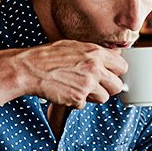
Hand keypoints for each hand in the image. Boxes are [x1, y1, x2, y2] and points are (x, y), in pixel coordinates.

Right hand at [11, 40, 127, 107]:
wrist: (29, 68)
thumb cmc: (48, 56)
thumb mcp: (74, 46)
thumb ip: (94, 52)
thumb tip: (112, 57)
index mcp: (95, 53)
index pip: (122, 67)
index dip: (116, 72)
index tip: (110, 74)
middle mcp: (94, 68)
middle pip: (117, 85)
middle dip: (109, 87)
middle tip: (98, 85)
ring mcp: (87, 85)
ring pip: (104, 98)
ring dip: (94, 96)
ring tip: (79, 88)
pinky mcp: (77, 98)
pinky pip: (84, 104)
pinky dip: (76, 101)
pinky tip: (67, 92)